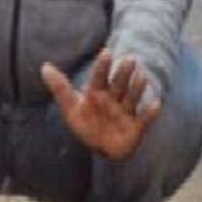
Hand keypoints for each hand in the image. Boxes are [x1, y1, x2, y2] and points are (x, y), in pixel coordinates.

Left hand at [41, 50, 160, 161]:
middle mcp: (113, 99)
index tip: (106, 52)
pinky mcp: (135, 127)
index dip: (102, 66)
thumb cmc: (86, 125)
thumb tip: (44, 67)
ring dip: (137, 88)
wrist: (101, 149)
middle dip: (124, 73)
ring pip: (132, 98)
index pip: (99, 77)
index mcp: (97, 93)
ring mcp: (125, 112)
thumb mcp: (71, 108)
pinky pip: (144, 120)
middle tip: (130, 59)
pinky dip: (150, 113)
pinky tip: (156, 104)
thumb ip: (60, 88)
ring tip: (141, 76)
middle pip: (118, 84)